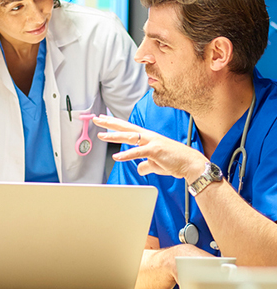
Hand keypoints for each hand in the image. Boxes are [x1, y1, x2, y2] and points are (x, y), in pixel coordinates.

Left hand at [93, 115, 207, 181]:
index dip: (114, 123)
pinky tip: (117, 157)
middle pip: (125, 127)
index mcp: (148, 138)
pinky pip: (138, 153)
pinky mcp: (156, 151)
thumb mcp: (155, 164)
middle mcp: (149, 137)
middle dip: (110, 123)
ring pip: (129, 137)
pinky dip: (127, 155)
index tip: (103, 119)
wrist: (191, 165)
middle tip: (96, 119)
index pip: (127, 128)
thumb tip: (139, 168)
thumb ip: (145, 164)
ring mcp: (152, 142)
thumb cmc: (175, 162)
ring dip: (114, 136)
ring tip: (101, 135)